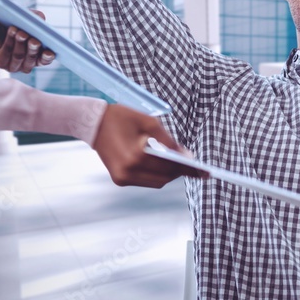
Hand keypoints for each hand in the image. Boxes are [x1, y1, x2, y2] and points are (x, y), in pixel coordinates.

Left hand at [0, 4, 54, 72]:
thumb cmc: (14, 21)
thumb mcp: (29, 17)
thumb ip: (38, 18)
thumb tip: (41, 20)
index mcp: (37, 56)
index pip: (45, 60)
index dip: (47, 57)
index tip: (50, 51)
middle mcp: (25, 64)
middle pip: (32, 60)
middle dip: (33, 50)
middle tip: (34, 40)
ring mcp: (12, 65)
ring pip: (19, 56)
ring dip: (20, 43)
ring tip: (20, 32)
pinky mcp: (0, 62)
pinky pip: (6, 53)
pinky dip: (10, 41)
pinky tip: (12, 31)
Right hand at [92, 104, 206, 187]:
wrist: (93, 123)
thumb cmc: (122, 118)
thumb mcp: (149, 123)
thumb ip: (169, 141)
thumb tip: (188, 156)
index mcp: (135, 157)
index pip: (169, 167)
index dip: (188, 169)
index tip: (205, 172)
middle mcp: (127, 172)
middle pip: (164, 178)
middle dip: (180, 172)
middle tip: (195, 167)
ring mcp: (122, 178)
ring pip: (156, 182)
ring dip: (169, 174)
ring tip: (182, 165)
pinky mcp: (118, 179)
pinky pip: (145, 181)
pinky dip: (156, 174)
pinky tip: (165, 165)